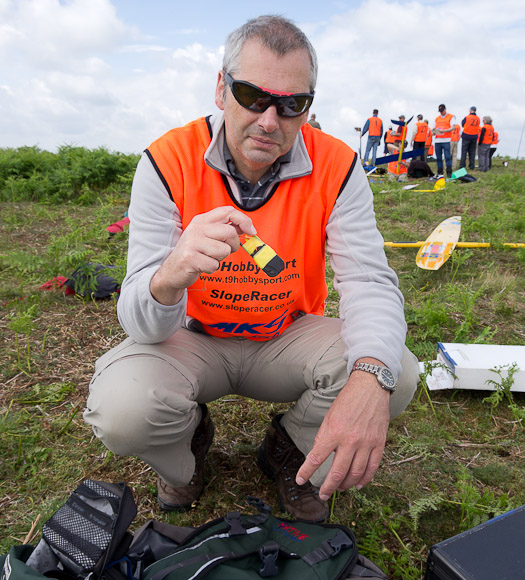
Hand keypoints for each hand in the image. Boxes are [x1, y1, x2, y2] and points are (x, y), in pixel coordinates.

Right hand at [150, 206, 255, 304]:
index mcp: (201, 220)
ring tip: (208, 258)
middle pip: (229, 232)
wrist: (172, 271)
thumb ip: (224, 230)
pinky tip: (202, 266)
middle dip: (233, 245)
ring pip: (224, 250)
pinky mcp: (190, 258)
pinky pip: (214, 265)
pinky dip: (211, 269)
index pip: (228, 211)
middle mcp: (196, 228)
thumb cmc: (194, 253)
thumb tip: (246, 227)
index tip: (251, 231)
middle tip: (224, 251)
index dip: (243, 220)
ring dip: (220, 259)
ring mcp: (192, 243)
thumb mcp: (207, 237)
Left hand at [296, 363, 390, 499]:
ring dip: (346, 485)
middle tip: (323, 495)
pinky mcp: (379, 444)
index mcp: (333, 432)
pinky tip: (358, 484)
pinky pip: (372, 468)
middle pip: (337, 473)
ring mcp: (366, 443)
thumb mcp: (329, 417)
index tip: (300, 480)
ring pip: (356, 474)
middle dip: (328, 488)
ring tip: (339, 488)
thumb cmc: (347, 401)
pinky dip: (365, 479)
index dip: (306, 472)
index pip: (316, 458)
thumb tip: (317, 456)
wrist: (370, 388)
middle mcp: (350, 440)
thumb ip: (323, 437)